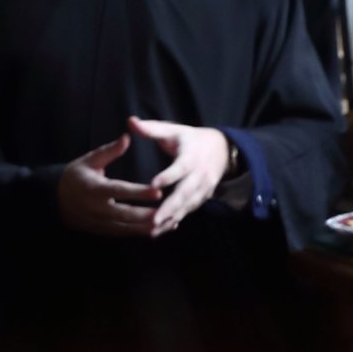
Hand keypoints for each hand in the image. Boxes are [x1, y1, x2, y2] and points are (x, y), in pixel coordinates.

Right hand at [57, 132, 162, 238]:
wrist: (54, 200)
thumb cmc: (75, 176)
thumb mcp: (89, 160)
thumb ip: (109, 151)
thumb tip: (127, 137)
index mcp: (94, 189)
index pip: (120, 191)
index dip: (140, 193)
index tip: (158, 192)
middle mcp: (97, 209)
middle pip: (127, 215)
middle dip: (150, 215)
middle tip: (172, 213)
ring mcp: (100, 222)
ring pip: (129, 228)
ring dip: (151, 227)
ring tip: (172, 222)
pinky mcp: (103, 231)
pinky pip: (126, 233)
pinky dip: (143, 232)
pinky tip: (160, 229)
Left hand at [128, 118, 231, 235]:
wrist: (221, 148)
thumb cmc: (190, 139)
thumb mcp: (173, 130)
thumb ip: (151, 128)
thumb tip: (130, 121)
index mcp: (191, 156)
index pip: (180, 167)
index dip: (168, 176)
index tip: (153, 184)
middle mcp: (200, 174)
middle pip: (185, 193)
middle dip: (170, 207)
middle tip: (154, 219)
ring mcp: (204, 187)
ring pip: (188, 205)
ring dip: (172, 218)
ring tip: (153, 229)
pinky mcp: (203, 197)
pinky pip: (190, 210)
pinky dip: (177, 219)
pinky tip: (161, 230)